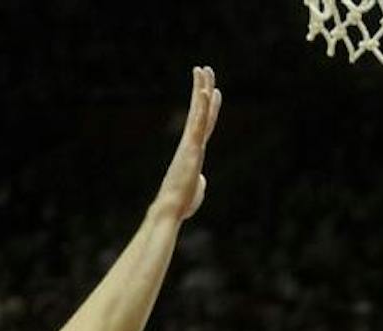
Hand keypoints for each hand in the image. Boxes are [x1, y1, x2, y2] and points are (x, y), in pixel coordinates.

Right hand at [154, 65, 222, 221]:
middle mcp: (191, 144)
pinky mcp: (191, 149)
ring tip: (204, 70)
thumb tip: (201, 179)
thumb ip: (199, 180)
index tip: (211, 90)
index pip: (204, 124)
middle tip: (205, 68)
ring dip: (202, 89)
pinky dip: (202, 107)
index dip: (208, 106)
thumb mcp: (196, 190)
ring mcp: (191, 144)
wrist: (170, 209)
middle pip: (200, 111)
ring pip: (199, 112)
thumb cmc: (181, 204)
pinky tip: (206, 91)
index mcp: (193, 152)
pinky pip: (198, 123)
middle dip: (203, 88)